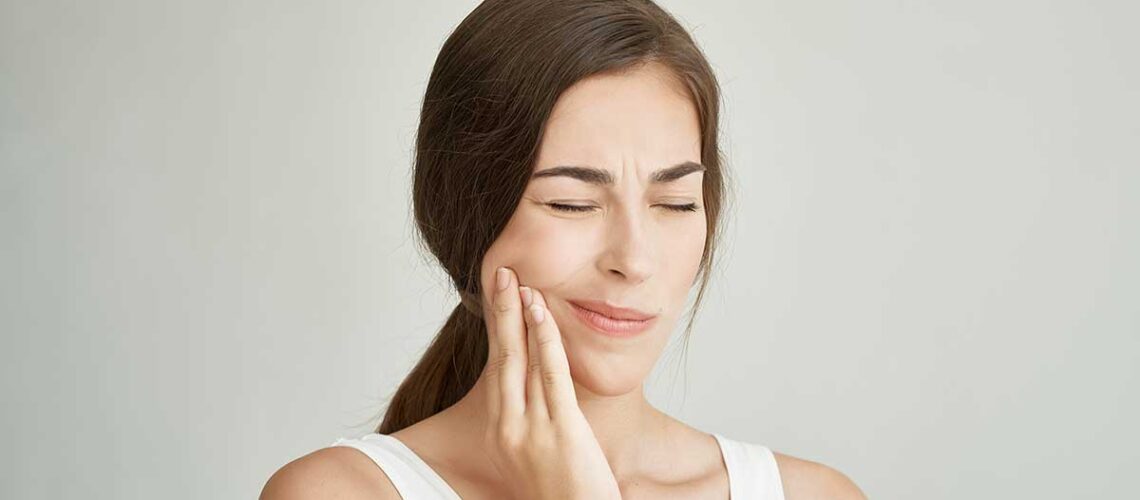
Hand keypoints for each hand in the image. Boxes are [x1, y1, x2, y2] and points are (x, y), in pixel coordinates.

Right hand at [481, 267, 621, 499]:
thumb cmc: (562, 495)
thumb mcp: (538, 455)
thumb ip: (535, 421)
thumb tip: (539, 388)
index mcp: (501, 433)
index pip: (496, 369)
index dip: (498, 330)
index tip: (499, 297)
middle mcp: (507, 428)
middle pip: (501, 356)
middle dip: (500, 312)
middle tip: (501, 273)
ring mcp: (530, 430)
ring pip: (521, 360)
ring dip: (520, 316)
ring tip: (519, 282)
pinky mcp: (560, 431)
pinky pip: (549, 375)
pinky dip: (544, 339)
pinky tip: (541, 312)